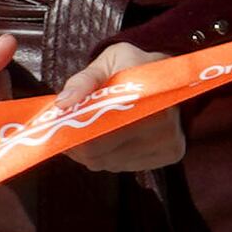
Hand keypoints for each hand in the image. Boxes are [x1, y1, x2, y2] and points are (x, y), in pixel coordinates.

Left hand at [63, 36, 184, 170]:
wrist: (164, 73)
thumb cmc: (132, 66)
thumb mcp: (105, 64)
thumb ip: (83, 82)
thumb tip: (62, 103)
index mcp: (151, 98)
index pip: (104, 133)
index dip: (77, 135)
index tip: (62, 127)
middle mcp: (166, 125)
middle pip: (105, 154)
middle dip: (80, 146)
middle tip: (66, 133)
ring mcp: (170, 142)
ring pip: (112, 163)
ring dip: (92, 153)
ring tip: (83, 135)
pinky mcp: (170, 154)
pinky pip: (125, 166)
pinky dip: (108, 157)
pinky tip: (104, 141)